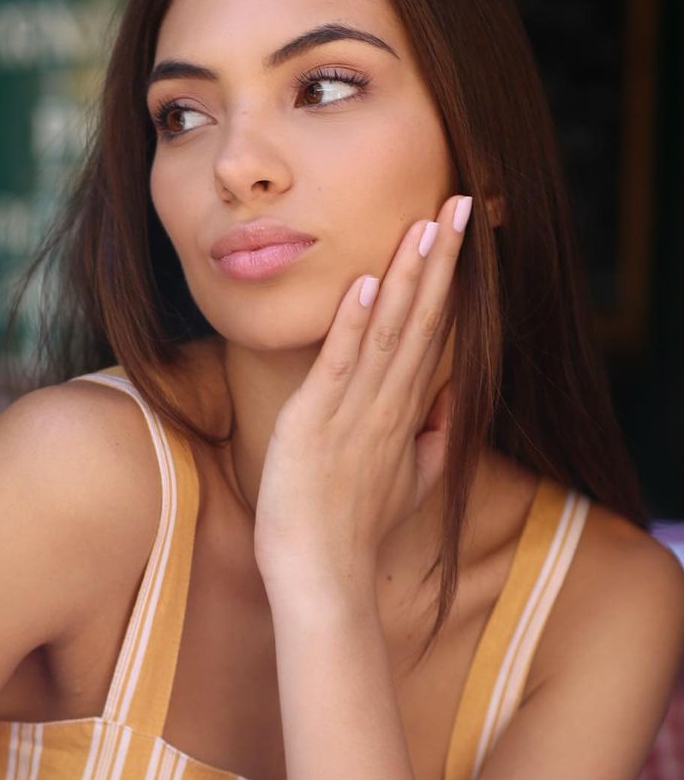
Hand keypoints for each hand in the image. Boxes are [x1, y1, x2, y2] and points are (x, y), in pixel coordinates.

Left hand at [253, 194, 468, 599]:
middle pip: (421, 320)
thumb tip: (445, 409)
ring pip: (389, 332)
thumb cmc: (353, 530)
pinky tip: (369, 283)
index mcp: (404, 413)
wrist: (324, 577)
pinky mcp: (317, 423)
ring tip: (426, 225)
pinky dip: (354, 324)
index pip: (431, 333)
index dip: (448, 281)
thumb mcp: (406, 483)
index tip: (461, 234)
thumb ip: (430, 442)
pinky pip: (340, 366)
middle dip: (441, 260)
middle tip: (461, 202)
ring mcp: (355, 413)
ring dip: (409, 278)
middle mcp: (388, 406)